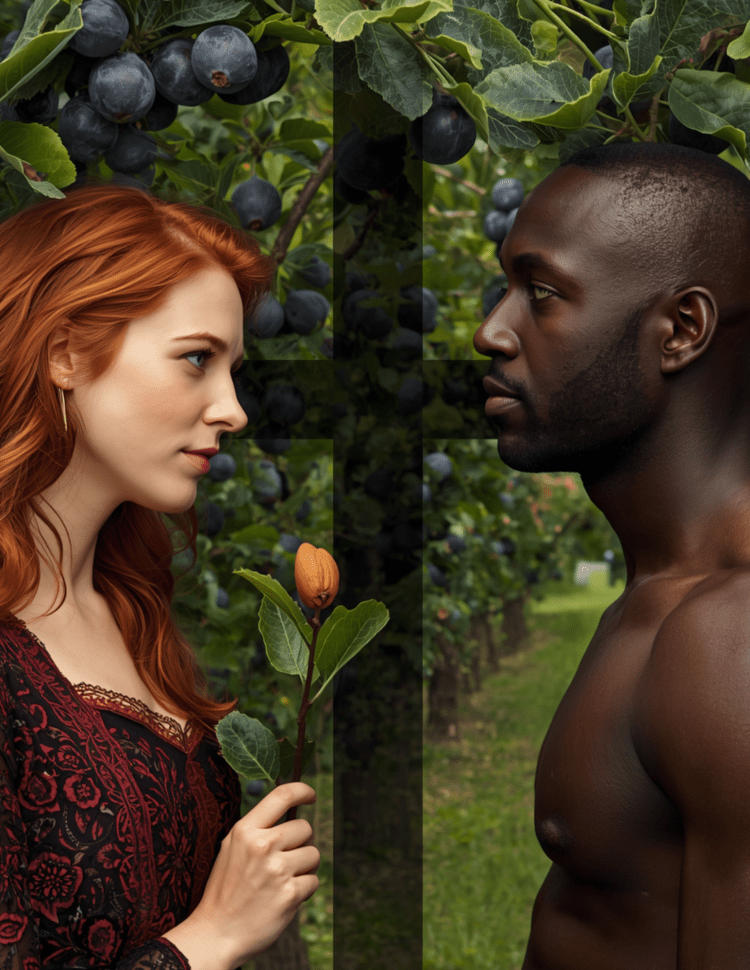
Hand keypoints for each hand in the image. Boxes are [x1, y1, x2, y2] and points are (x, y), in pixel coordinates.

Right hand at [189, 782, 319, 967]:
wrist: (216, 934)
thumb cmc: (226, 890)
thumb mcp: (232, 848)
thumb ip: (258, 828)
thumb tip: (291, 810)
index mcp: (245, 830)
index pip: (282, 795)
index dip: (302, 790)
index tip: (311, 795)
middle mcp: (261, 846)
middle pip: (305, 828)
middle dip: (302, 843)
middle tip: (287, 860)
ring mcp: (277, 870)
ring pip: (314, 854)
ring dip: (305, 868)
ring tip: (283, 880)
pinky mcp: (290, 894)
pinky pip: (314, 881)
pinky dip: (304, 890)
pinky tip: (284, 898)